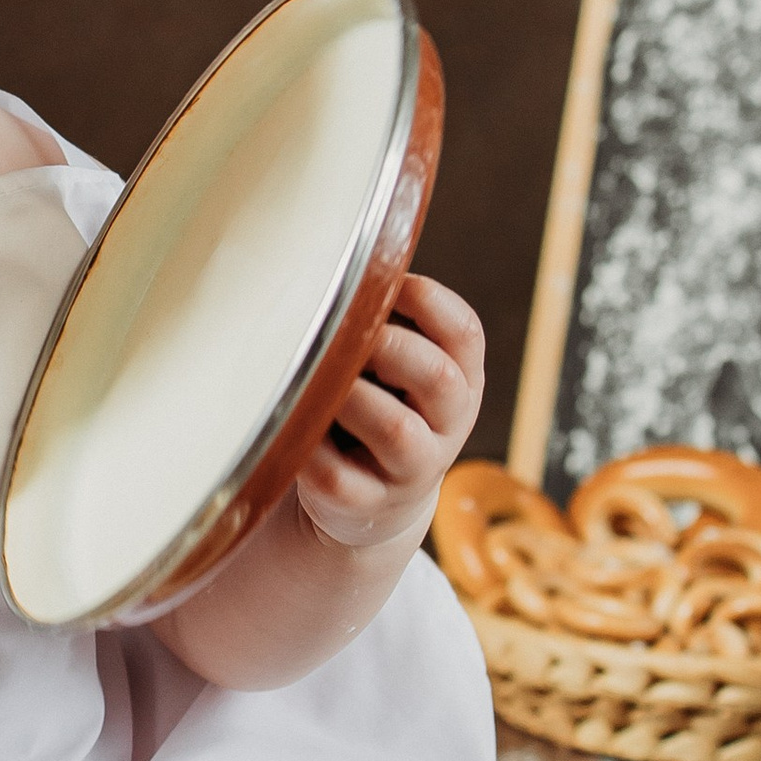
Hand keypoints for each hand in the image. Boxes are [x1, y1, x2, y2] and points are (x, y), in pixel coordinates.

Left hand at [295, 273, 484, 555]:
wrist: (370, 503)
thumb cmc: (377, 405)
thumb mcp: (397, 367)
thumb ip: (381, 320)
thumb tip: (323, 255)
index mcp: (460, 380)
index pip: (466, 334)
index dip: (430, 302)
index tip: (392, 283)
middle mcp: (447, 426)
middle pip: (438, 377)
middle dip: (391, 347)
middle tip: (351, 335)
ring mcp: (410, 471)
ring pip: (395, 430)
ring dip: (353, 397)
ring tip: (320, 380)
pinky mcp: (366, 505)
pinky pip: (338, 477)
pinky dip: (312, 449)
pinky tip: (295, 426)